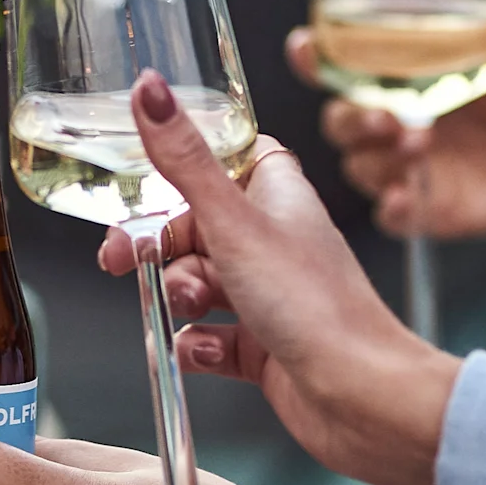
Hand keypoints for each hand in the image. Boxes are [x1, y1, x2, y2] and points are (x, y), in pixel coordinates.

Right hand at [94, 74, 457, 484]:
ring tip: (191, 308)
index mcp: (277, 196)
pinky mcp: (262, 348)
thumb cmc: (315, 306)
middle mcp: (274, 242)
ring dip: (179, 296)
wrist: (360, 396)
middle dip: (159, 245)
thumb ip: (184, 160)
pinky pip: (209, 338)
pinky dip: (197, 346)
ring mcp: (268, 297)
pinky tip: (204, 351)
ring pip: (198, 284)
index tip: (144, 180)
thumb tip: (149, 88)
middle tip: (124, 260)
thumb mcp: (233, 222)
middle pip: (196, 227)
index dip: (183, 168)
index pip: (225, 161)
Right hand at [288, 21, 485, 245]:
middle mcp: (397, 120)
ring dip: (379, 157)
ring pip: (361, 166)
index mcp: (408, 75)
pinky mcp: (428, 209)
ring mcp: (408, 167)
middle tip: (386, 117)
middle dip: (351, 118)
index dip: (316, 57)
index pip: (346, 64)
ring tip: (422, 144)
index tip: (305, 48)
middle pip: (340, 121)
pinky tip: (403, 198)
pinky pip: (392, 215)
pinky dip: (391, 208)